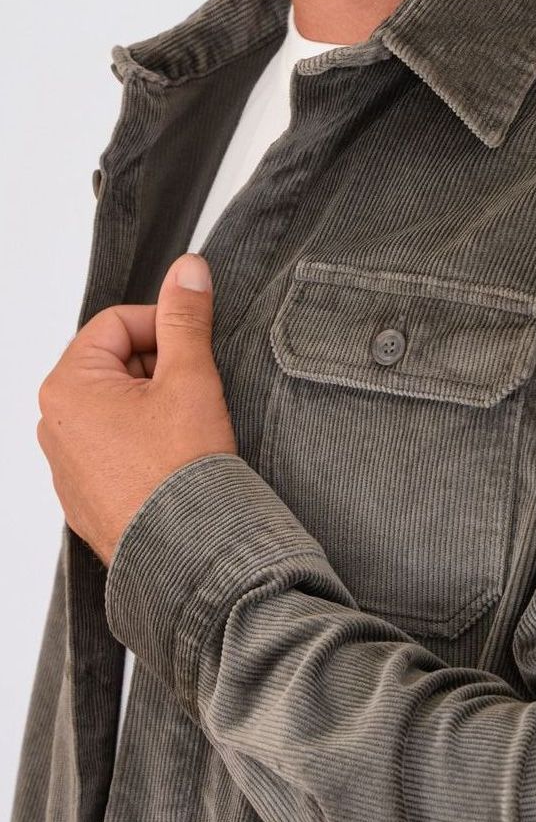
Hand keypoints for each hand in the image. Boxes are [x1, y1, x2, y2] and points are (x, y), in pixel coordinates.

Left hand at [36, 252, 237, 567]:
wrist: (186, 551)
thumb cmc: (181, 471)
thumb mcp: (191, 378)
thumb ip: (186, 318)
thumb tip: (188, 270)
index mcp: (67, 386)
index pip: (116, 324)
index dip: (163, 326)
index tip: (196, 344)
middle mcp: (53, 424)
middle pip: (113, 366)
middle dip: (158, 371)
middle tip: (196, 393)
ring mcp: (64, 465)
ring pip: (114, 410)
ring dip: (152, 408)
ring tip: (187, 432)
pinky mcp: (83, 498)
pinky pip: (112, 451)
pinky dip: (142, 445)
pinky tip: (173, 462)